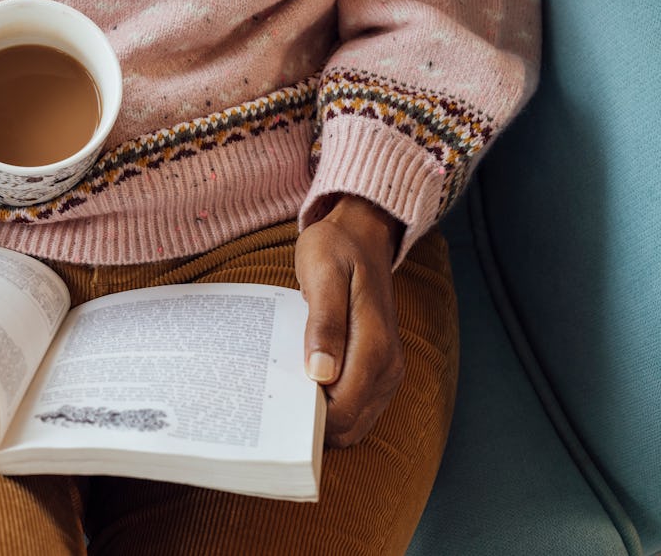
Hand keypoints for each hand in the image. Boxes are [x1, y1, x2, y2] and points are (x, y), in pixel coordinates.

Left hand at [296, 194, 404, 447]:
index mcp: (375, 345)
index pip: (343, 409)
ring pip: (353, 422)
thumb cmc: (336, 250)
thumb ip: (324, 323)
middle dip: (311, 425)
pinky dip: (329, 407)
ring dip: (319, 419)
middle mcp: (388, 366)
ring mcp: (386, 371)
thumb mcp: (323, 274)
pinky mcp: (379, 370)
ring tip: (284, 397)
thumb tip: (321, 374)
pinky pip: (355, 407)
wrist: (362, 235)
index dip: (310, 420)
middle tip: (272, 406)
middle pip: (348, 424)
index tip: (275, 410)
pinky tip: (301, 388)